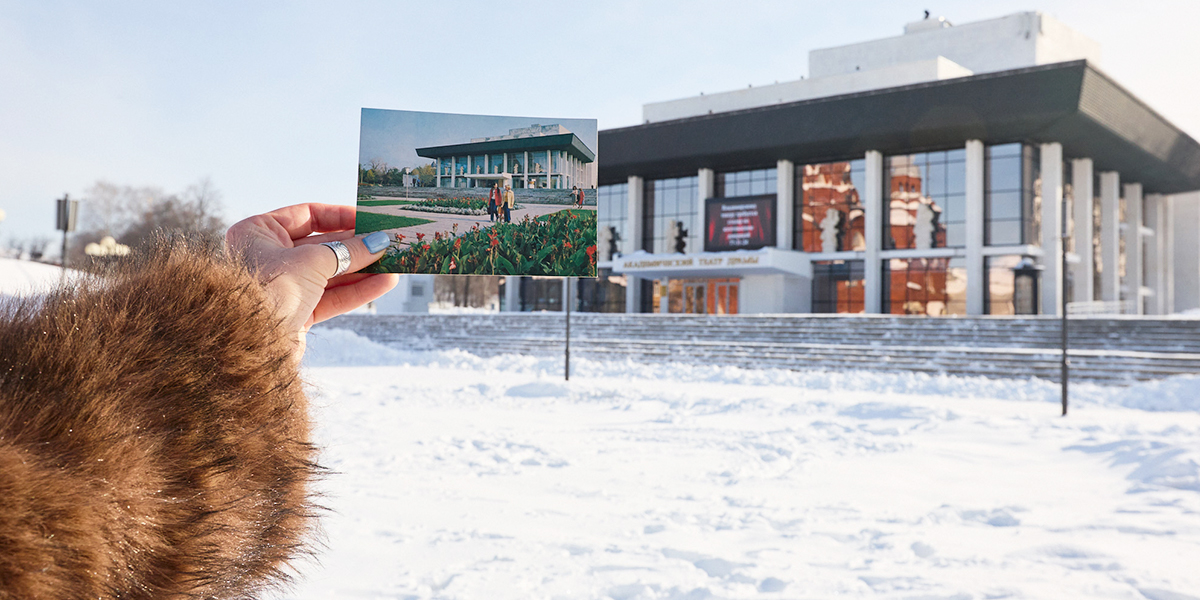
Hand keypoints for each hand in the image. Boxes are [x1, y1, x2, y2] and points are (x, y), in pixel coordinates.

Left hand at [225, 203, 397, 357]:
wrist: (254, 341)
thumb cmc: (272, 288)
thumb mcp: (314, 260)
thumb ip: (349, 250)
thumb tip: (378, 242)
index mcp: (259, 232)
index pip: (306, 215)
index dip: (339, 217)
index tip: (367, 220)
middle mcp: (268, 256)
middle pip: (322, 246)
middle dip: (357, 247)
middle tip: (386, 243)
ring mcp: (283, 286)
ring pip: (330, 274)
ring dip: (362, 270)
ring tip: (393, 264)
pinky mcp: (296, 312)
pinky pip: (330, 297)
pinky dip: (356, 291)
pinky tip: (384, 283)